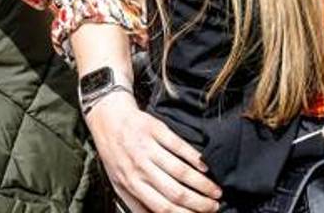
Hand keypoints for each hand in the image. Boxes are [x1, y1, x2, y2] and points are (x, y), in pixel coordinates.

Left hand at [86, 94, 220, 212]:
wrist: (107, 119)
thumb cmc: (115, 153)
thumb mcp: (119, 183)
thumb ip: (138, 203)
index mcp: (131, 184)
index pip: (162, 207)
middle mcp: (139, 167)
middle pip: (175, 192)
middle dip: (199, 202)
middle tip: (214, 206)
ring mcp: (148, 148)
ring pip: (181, 171)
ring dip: (202, 183)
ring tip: (215, 190)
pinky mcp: (156, 129)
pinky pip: (179, 146)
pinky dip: (195, 158)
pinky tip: (206, 167)